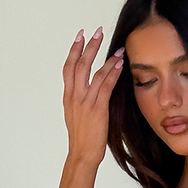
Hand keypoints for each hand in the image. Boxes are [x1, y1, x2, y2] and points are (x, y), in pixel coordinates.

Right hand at [62, 27, 124, 165]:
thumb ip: (80, 101)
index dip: (74, 50)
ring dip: (107, 58)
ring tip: (117, 48)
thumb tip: (87, 90)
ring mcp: (85, 102)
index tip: (80, 36)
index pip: (68, 67)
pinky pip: (105, 87)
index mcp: (68, 97)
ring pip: (94, 73)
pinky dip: (113, 74)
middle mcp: (74, 97)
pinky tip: (119, 65)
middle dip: (89, 46)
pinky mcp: (97, 109)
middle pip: (80, 64)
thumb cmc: (82, 139)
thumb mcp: (76, 116)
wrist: (82, 155)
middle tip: (97, 32)